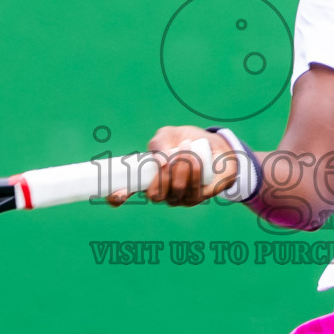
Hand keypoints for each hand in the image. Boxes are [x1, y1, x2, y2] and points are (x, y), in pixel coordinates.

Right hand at [105, 126, 238, 207]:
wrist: (216, 146)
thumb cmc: (187, 141)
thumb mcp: (169, 135)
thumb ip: (158, 143)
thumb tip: (159, 161)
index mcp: (147, 178)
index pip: (125, 194)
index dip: (117, 197)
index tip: (117, 193)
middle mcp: (160, 192)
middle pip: (154, 195)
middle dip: (162, 175)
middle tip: (170, 156)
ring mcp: (178, 198)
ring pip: (175, 191)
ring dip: (180, 168)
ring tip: (186, 149)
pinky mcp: (196, 198)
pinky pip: (192, 191)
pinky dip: (194, 172)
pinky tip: (197, 160)